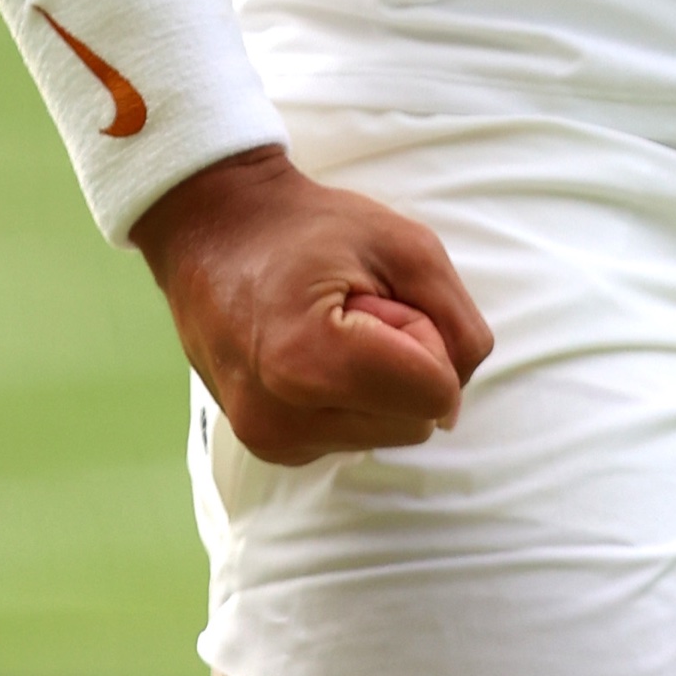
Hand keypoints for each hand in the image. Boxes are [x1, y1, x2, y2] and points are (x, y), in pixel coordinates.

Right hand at [131, 145, 493, 464]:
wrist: (217, 230)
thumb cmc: (311, 228)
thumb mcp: (408, 246)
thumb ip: (458, 325)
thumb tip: (454, 401)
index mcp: (310, 364)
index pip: (435, 393)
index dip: (425, 336)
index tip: (378, 298)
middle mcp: (282, 421)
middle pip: (416, 421)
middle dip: (407, 364)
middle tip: (357, 310)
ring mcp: (270, 441)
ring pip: (390, 433)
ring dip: (380, 382)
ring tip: (330, 328)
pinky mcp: (270, 447)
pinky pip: (355, 434)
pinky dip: (353, 398)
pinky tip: (314, 354)